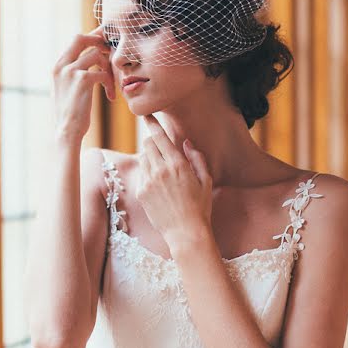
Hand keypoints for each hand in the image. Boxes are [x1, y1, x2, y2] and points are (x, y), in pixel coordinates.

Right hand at [51, 27, 115, 144]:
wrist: (67, 131)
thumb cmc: (70, 113)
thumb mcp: (66, 88)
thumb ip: (73, 72)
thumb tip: (88, 59)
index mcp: (57, 66)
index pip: (75, 40)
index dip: (92, 37)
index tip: (105, 43)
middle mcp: (61, 66)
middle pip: (82, 38)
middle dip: (99, 41)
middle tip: (111, 52)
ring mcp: (70, 72)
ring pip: (97, 55)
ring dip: (108, 68)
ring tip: (111, 83)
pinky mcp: (82, 81)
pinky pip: (102, 73)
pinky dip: (110, 83)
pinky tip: (110, 97)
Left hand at [137, 114, 212, 243]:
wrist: (185, 232)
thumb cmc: (200, 206)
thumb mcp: (206, 180)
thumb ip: (197, 158)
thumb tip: (186, 143)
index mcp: (177, 164)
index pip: (159, 137)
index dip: (152, 124)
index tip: (146, 115)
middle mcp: (160, 170)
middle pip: (147, 144)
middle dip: (151, 140)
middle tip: (157, 142)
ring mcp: (148, 181)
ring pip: (143, 158)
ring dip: (150, 156)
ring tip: (163, 167)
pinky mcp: (141, 192)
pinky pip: (141, 174)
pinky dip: (147, 172)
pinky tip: (159, 183)